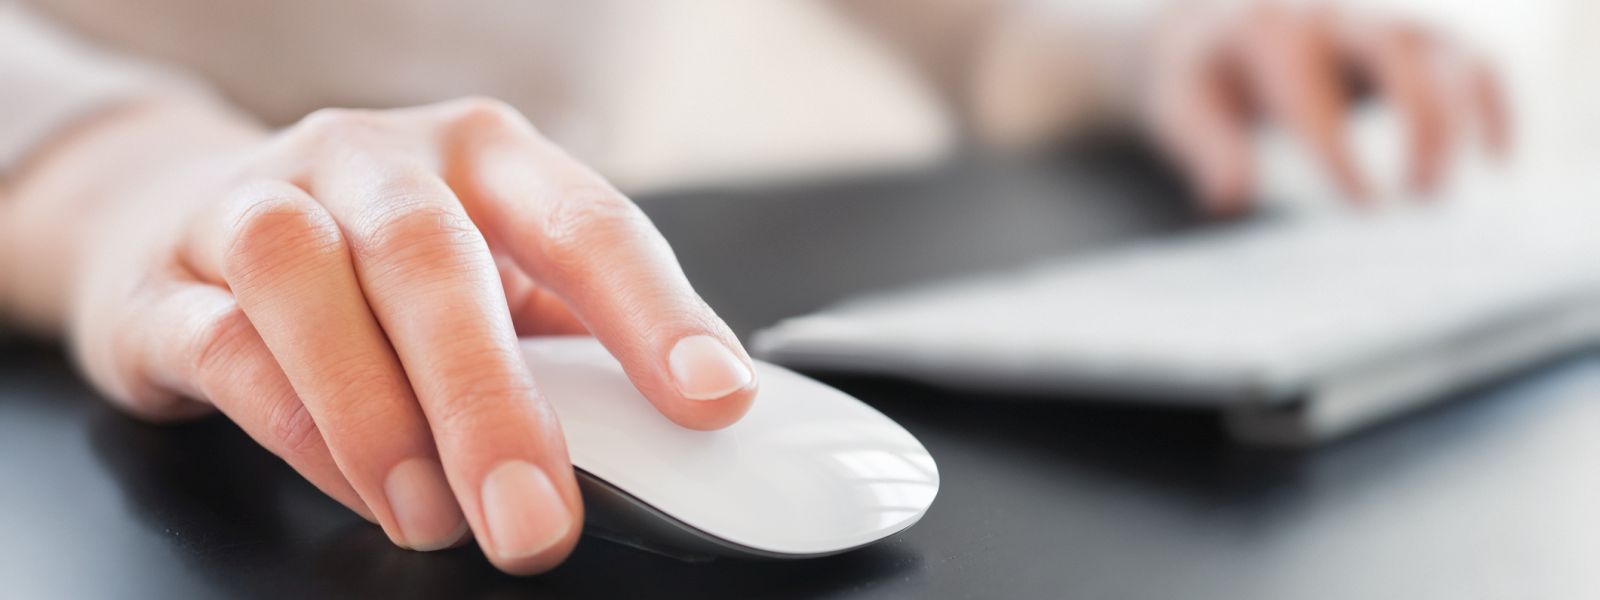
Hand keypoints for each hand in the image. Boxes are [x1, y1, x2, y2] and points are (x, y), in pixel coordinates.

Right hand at [14, 97, 756, 572]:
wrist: (183, 217)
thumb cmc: (379, 264)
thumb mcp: (494, 277)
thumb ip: (567, 343)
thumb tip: (672, 437)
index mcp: (484, 157)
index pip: (586, 221)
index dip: (656, 312)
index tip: (712, 399)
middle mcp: (374, 161)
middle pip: (435, 257)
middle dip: (493, 402)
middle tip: (539, 520)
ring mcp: (259, 205)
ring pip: (306, 280)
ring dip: (379, 414)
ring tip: (437, 517)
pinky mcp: (166, 280)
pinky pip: (224, 343)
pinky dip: (296, 426)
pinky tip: (356, 485)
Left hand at [1142, 2, 1509, 213]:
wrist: (1210, 28)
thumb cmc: (1200, 79)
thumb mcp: (1182, 111)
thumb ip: (1210, 150)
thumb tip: (1231, 196)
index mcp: (1268, 32)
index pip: (1313, 89)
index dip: (1343, 148)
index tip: (1367, 206)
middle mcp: (1330, 15)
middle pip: (1395, 54)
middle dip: (1419, 125)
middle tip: (1417, 200)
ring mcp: (1376, 19)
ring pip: (1445, 52)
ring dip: (1459, 121)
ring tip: (1435, 194)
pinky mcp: (1410, 35)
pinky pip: (1468, 57)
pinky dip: (1492, 102)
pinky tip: (1497, 158)